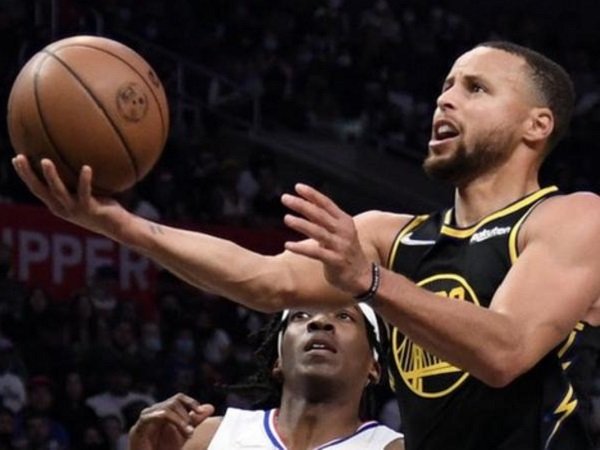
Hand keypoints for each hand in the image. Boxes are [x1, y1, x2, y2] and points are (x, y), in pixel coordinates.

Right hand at [12, 156, 129, 238]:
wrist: (119, 227)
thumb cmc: (104, 208)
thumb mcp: (86, 194)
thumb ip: (77, 182)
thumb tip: (77, 158)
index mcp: (58, 205)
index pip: (36, 189)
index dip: (25, 175)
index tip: (16, 159)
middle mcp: (62, 209)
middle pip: (39, 190)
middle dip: (28, 174)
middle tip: (20, 158)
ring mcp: (75, 210)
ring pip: (58, 192)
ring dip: (51, 177)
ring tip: (45, 161)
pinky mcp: (89, 210)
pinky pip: (86, 193)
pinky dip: (85, 180)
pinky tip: (86, 167)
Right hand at [128, 394, 214, 449]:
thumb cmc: (163, 448)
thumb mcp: (183, 435)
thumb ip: (194, 421)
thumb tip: (210, 407)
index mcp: (164, 411)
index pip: (178, 398)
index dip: (191, 402)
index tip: (200, 411)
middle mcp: (155, 411)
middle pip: (174, 402)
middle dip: (186, 416)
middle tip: (191, 432)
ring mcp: (146, 418)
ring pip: (166, 409)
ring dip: (180, 421)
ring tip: (188, 433)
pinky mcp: (138, 428)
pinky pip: (151, 417)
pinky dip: (164, 418)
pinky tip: (177, 426)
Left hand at [281, 183, 372, 295]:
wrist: (362, 276)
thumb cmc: (346, 252)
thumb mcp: (339, 232)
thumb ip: (324, 220)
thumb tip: (306, 205)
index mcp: (344, 221)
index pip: (326, 203)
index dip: (312, 194)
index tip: (297, 187)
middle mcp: (343, 231)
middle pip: (320, 214)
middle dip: (302, 205)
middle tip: (285, 198)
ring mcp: (340, 246)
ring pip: (318, 231)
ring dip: (301, 224)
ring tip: (286, 218)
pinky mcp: (335, 260)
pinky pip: (315, 252)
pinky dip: (300, 248)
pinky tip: (288, 245)